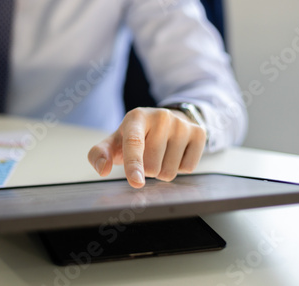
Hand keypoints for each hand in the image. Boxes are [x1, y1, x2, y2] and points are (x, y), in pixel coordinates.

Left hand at [88, 107, 206, 187]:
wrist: (167, 120)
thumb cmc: (136, 136)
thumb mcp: (114, 142)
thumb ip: (99, 154)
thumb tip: (102, 169)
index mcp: (136, 117)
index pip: (134, 143)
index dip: (134, 164)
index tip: (136, 181)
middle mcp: (161, 117)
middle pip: (152, 166)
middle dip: (147, 170)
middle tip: (147, 155)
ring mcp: (182, 124)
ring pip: (170, 171)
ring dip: (162, 170)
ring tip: (160, 154)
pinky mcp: (199, 133)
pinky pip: (187, 168)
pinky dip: (178, 167)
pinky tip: (174, 153)